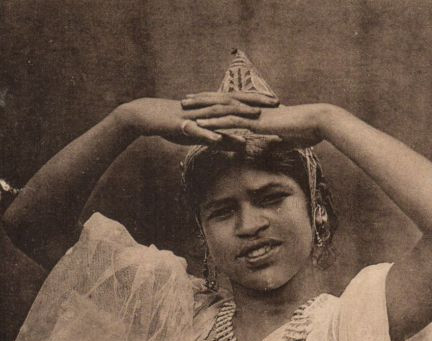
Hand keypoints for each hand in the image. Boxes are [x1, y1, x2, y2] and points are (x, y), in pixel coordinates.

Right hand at [117, 92, 279, 145]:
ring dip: (236, 114)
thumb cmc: (179, 125)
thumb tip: (244, 146)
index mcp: (214, 108)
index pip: (240, 102)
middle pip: (236, 103)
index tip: (279, 103)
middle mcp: (208, 107)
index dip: (259, 102)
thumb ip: (225, 140)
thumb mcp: (205, 134)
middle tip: (276, 104)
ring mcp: (197, 115)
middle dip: (256, 103)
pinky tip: (219, 139)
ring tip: (254, 116)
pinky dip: (209, 134)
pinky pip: (198, 130)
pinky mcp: (184, 124)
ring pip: (219, 114)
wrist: (152, 117)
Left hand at [184, 98, 329, 147]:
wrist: (317, 123)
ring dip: (202, 108)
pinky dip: (215, 122)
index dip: (216, 104)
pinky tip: (201, 123)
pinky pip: (231, 121)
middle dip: (202, 101)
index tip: (202, 104)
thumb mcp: (287, 141)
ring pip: (222, 108)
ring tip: (185, 108)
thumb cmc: (307, 132)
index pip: (232, 105)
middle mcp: (253, 109)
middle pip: (222, 102)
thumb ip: (275, 144)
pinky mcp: (256, 122)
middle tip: (185, 101)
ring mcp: (253, 114)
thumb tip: (269, 151)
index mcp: (258, 111)